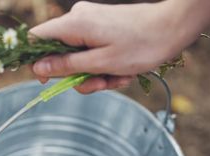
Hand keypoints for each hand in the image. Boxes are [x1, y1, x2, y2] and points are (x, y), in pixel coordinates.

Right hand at [30, 0, 209, 93]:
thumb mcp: (100, 63)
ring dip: (95, 74)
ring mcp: (90, 22)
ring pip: (78, 57)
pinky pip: (92, 52)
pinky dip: (104, 66)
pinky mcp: (102, 27)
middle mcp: (78, 19)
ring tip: (117, 77)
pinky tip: (122, 72)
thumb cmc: (140, 46)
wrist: (173, 28)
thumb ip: (66, 66)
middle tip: (100, 83)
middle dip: (77, 75)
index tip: (49, 81)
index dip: (36, 62)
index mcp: (73, 24)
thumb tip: (37, 69)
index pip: (36, 39)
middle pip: (59, 53)